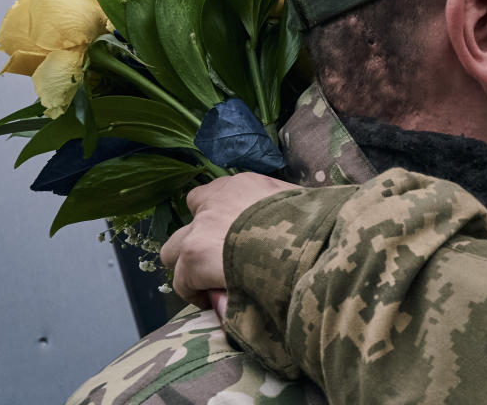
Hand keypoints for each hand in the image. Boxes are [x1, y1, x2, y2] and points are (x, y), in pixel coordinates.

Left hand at [160, 172, 295, 308]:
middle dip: (199, 237)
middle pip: (190, 215)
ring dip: (189, 265)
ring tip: (210, 282)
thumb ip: (285, 215)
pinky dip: (195, 291)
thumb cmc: (313, 225)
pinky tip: (214, 301)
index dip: (220, 215)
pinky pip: (182, 280)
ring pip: (173, 248)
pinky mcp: (194, 254)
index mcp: (245, 185)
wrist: (304, 241)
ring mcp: (201, 226)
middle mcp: (217, 199)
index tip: (234, 234)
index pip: (216, 192)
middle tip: (220, 259)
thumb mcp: (302, 210)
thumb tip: (284, 238)